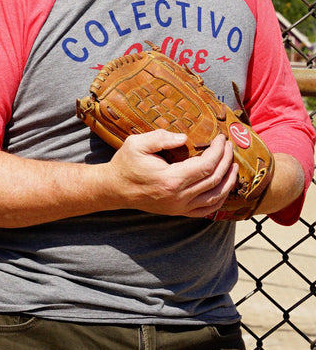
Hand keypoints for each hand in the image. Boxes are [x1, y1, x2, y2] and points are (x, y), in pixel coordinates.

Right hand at [107, 130, 237, 217]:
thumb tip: (184, 137)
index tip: (221, 138)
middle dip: (226, 161)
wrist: (115, 189)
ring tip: (233, 165)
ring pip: (216, 197)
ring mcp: (180, 207)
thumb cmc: (125, 164)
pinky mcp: (179, 212)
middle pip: (214, 179)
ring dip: (228, 180)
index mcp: (171, 179)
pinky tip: (223, 186)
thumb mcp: (136, 144)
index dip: (218, 151)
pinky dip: (220, 198)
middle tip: (229, 146)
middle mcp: (179, 196)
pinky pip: (207, 209)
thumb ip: (160, 137)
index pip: (205, 165)